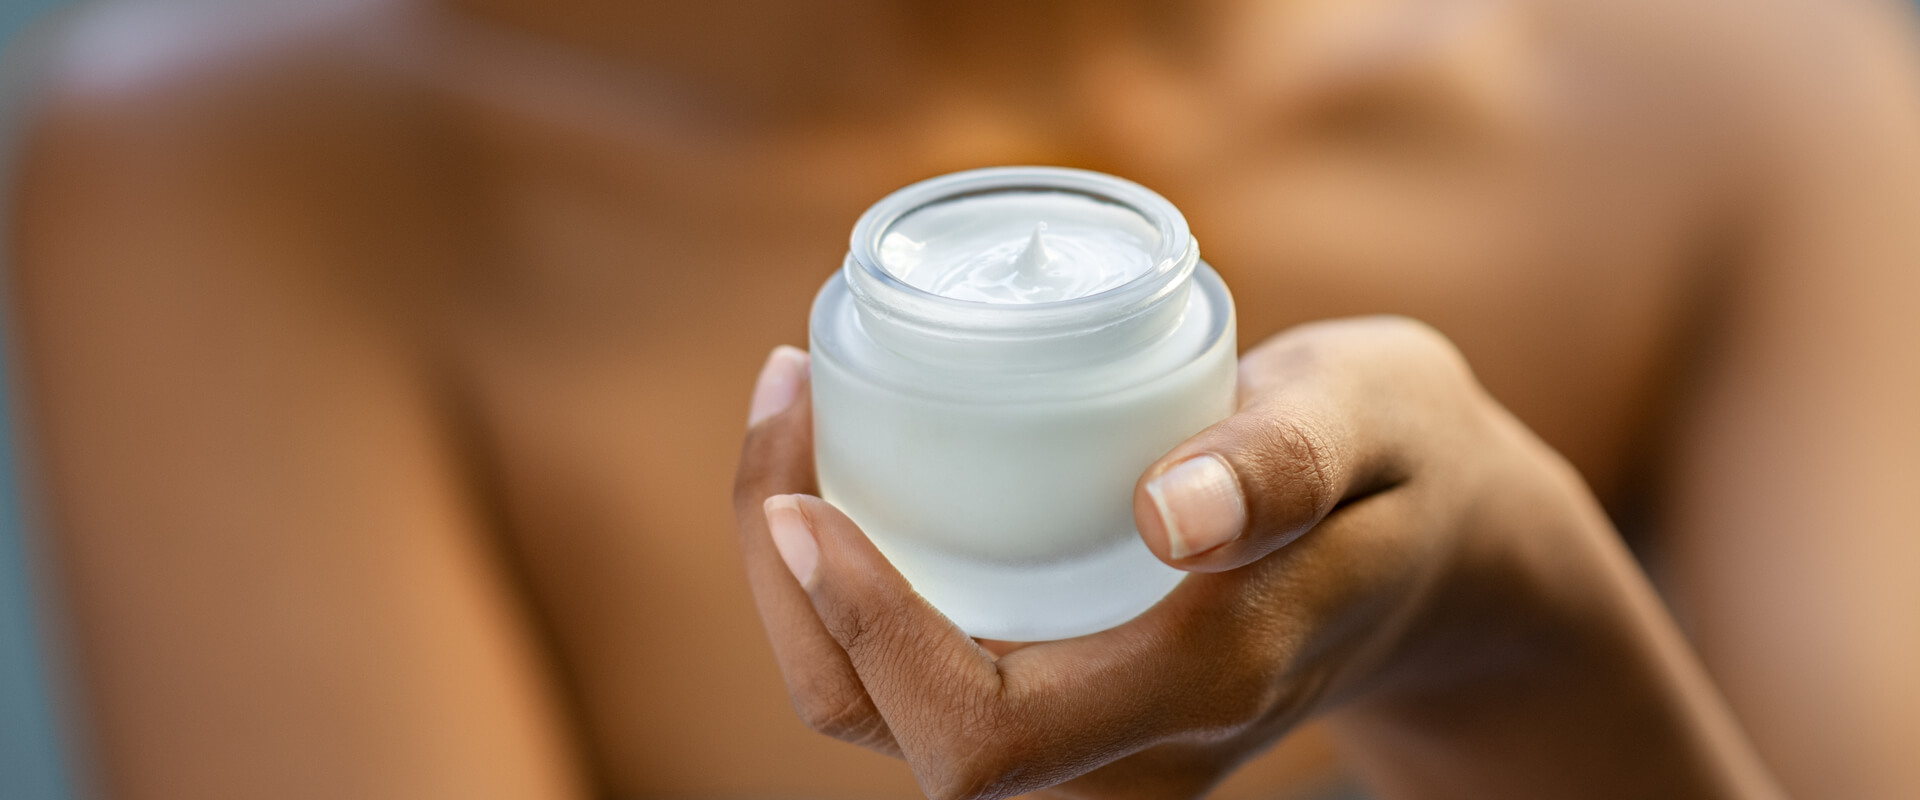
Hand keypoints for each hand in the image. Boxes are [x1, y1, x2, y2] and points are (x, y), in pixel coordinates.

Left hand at [733, 318, 1777, 799]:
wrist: (1447, 552)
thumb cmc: (1408, 467)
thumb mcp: (1378, 422)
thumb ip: (1286, 463)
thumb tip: (1163, 512)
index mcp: (1202, 687)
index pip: (979, 734)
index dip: (867, 632)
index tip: (801, 496)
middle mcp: (1132, 751)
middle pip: (893, 728)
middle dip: (793, 587)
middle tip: (786, 401)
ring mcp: (1099, 743)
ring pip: (887, 712)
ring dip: (804, 583)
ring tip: (795, 415)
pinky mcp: (1075, 703)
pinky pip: (919, 673)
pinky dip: (853, 581)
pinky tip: (846, 464)